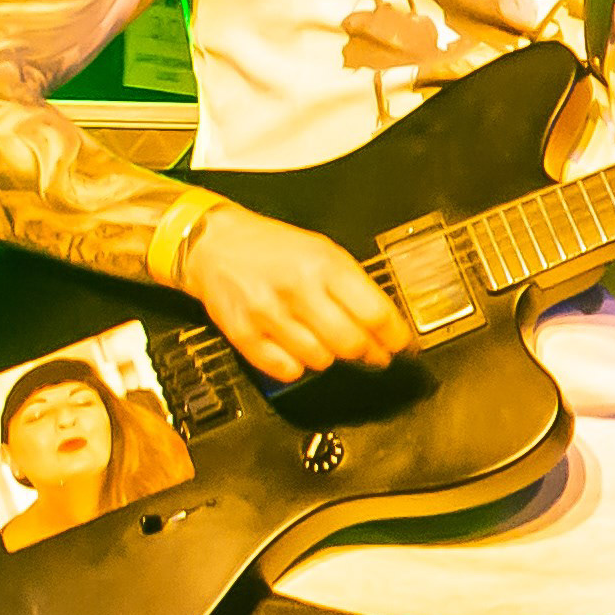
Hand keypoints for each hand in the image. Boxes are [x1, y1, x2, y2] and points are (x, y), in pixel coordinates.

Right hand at [184, 204, 405, 382]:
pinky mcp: (243, 335)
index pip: (375, 314)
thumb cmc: (273, 249)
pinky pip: (286, 370)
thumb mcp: (323, 252)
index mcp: (324, 266)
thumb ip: (354, 286)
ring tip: (330, 345)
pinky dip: (298, 367)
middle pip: (351, 343)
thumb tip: (387, 324)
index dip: (395, 337)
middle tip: (373, 355)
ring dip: (333, 359)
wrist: (213, 244)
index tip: (402, 345)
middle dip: (370, 355)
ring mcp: (268, 314)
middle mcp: (297, 290)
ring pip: (321, 361)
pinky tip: (298, 350)